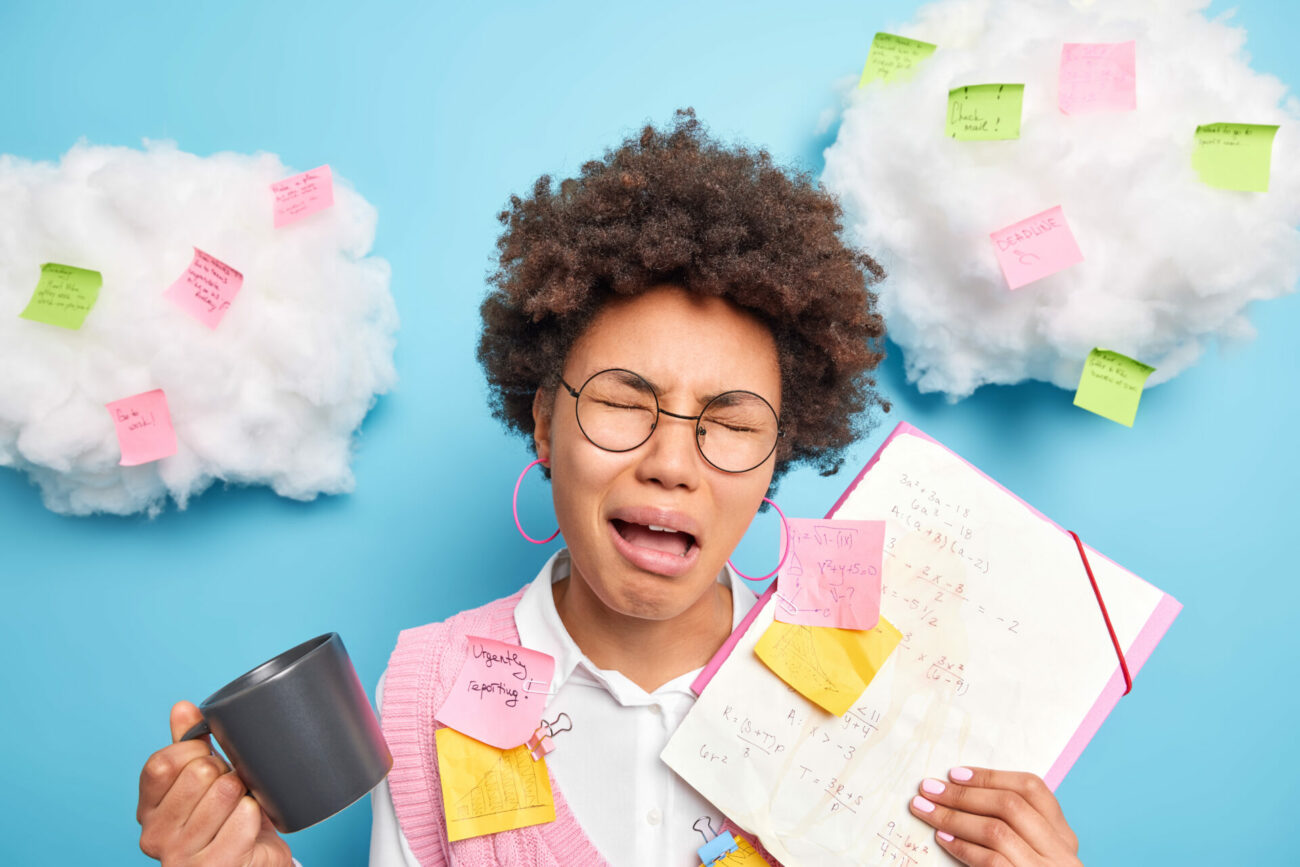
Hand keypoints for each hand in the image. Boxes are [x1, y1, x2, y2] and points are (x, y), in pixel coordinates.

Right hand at [137, 701, 292, 866]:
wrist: (254, 864)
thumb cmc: (228, 822)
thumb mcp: (205, 783)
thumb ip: (189, 747)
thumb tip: (182, 707)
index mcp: (148, 811)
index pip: (162, 762)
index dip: (194, 751)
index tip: (210, 760)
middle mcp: (155, 837)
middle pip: (198, 773)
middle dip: (227, 773)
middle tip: (232, 793)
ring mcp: (181, 858)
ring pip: (225, 791)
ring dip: (245, 794)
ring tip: (240, 810)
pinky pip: (245, 817)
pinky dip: (257, 815)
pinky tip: (251, 828)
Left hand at [908, 766, 1081, 865]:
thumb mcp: (1033, 852)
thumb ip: (1013, 826)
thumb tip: (961, 792)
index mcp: (1063, 836)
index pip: (1032, 788)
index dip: (990, 777)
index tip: (955, 773)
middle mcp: (1060, 852)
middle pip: (1010, 805)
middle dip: (963, 794)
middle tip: (929, 788)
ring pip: (996, 830)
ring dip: (954, 817)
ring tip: (926, 810)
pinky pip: (990, 861)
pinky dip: (963, 846)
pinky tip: (942, 838)